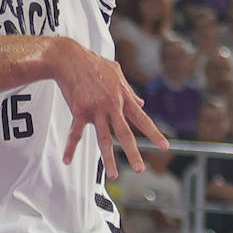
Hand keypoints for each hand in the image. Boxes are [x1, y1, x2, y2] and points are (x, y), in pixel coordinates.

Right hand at [54, 39, 168, 177]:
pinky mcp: (79, 110)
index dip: (154, 133)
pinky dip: (70, 147)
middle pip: (124, 133)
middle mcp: (111, 105)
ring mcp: (95, 109)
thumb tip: (142, 102)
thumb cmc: (92, 62)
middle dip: (133, 153)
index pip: (142, 118)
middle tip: (140, 169)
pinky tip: (67, 159)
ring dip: (108, 158)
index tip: (164, 147)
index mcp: (122, 96)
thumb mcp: (116, 72)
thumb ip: (130, 90)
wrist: (68, 57)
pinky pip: (75, 132)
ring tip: (113, 175)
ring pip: (103, 138)